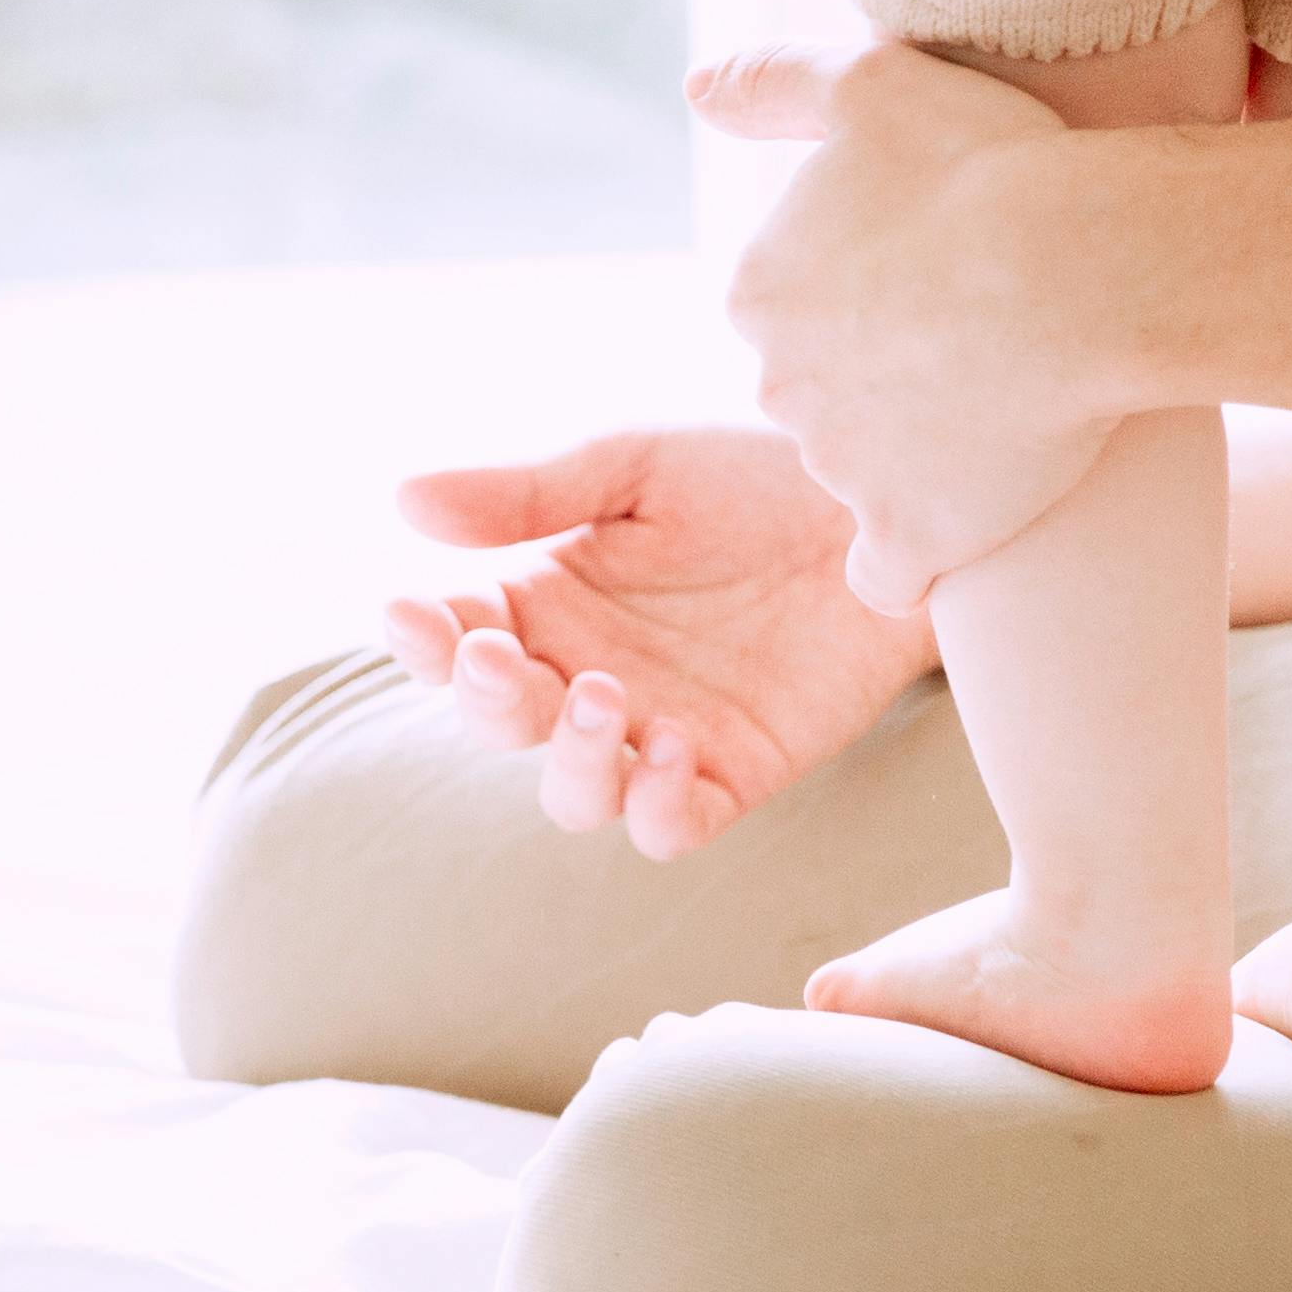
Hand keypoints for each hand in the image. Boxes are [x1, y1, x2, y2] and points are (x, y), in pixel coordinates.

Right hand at [385, 427, 938, 859]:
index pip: (457, 639)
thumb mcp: (638, 465)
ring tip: (601, 697)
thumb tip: (403, 500)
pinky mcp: (734, 772)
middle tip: (499, 659)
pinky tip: (673, 746)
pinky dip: (657, 806)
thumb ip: (531, 492)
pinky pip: (672, 827)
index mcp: (549, 602)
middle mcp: (590, 675)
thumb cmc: (759, 473)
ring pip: (578, 797)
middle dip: (487, 702)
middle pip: (505, 726)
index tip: (407, 612)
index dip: (424, 638)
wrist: (887, 505)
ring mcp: (659, 731)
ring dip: (571, 761)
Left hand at [687, 39, 1119, 612]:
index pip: (796, 310)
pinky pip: (888, 573)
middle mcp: (780, 384)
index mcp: (761, 289)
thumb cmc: (986, 165)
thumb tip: (694, 89)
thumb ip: (777, 83)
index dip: (868, 296)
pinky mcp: (909, 529)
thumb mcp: (871, 83)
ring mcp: (840, 466)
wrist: (1081, 267)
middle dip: (885, 377)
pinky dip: (915, 561)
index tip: (938, 276)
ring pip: (864, 471)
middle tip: (982, 340)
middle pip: (825, 393)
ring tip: (1010, 404)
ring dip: (919, 453)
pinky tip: (956, 535)